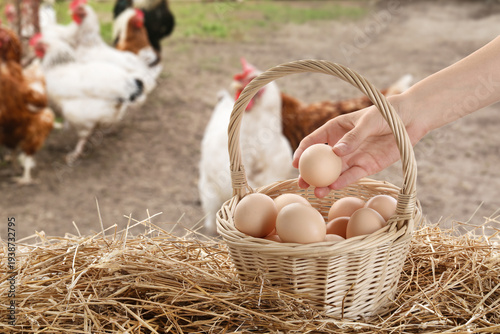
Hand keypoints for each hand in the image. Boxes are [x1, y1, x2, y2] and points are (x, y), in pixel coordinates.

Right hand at [292, 94, 424, 196]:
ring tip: (317, 192)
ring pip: (335, 172)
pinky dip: (343, 182)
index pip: (314, 141)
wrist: (412, 118)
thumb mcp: (368, 121)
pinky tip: (334, 188)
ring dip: (325, 183)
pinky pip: (352, 176)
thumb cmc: (387, 112)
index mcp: (336, 129)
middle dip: (310, 174)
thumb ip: (353, 137)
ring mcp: (353, 157)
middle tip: (302, 184)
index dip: (302, 152)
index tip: (295, 164)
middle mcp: (341, 145)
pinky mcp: (367, 166)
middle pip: (321, 161)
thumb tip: (336, 152)